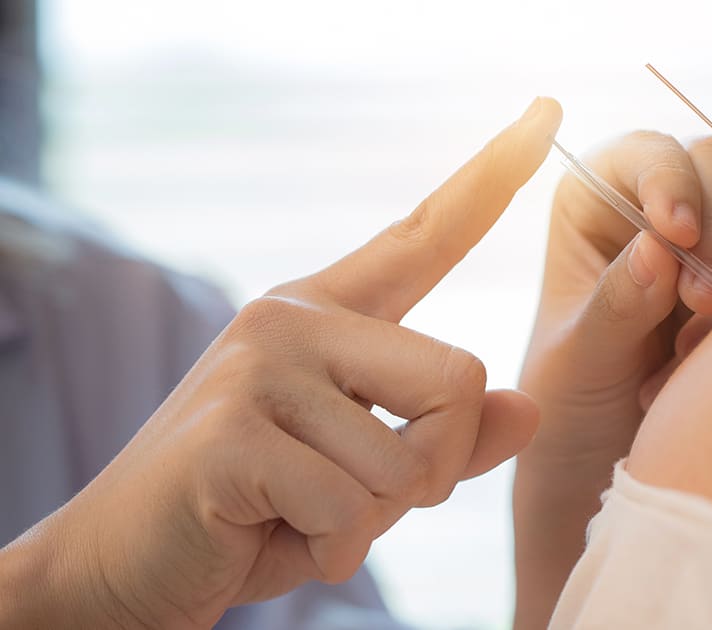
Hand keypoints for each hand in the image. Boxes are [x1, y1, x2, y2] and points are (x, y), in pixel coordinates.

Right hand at [0, 98, 561, 629]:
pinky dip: (332, 547)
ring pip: (410, 459)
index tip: (544, 112)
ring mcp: (257, 365)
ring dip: (374, 521)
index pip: (423, 234)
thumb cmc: (255, 513)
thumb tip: (529, 408)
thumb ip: (443, 440)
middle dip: (438, 468)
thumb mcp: (366, 478)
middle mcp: (292, 318)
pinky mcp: (231, 430)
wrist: (123, 566)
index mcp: (327, 315)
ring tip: (303, 520)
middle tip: (364, 504)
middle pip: (460, 379)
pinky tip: (274, 535)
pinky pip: (350, 505)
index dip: (489, 178)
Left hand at [521, 132, 711, 464]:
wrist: (606, 471)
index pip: (649, 151)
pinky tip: (709, 366)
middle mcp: (659, 206)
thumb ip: (615, 306)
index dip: (669, 178)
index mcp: (596, 198)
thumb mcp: (577, 363)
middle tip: (699, 306)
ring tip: (687, 354)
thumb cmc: (570, 408)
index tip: (674, 232)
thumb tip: (659, 247)